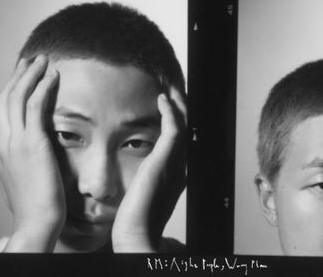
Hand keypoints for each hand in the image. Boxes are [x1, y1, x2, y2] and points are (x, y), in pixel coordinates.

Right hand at [0, 56, 65, 251]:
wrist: (36, 222)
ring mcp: (15, 142)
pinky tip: (53, 76)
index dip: (13, 89)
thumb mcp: (25, 176)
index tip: (24, 75)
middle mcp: (4, 143)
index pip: (4, 111)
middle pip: (6, 98)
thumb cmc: (37, 204)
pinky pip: (36, 106)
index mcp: (1, 150)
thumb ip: (26, 158)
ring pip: (17, 97)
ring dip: (30, 74)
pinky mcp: (32, 143)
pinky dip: (43, 87)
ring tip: (43, 60)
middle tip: (31, 60)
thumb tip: (35, 149)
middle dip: (19, 75)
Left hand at [111, 88, 186, 251]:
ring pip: (184, 123)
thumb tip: (142, 180)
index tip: (170, 105)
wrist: (136, 235)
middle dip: (182, 107)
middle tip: (173, 89)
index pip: (181, 139)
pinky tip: (163, 99)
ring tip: (170, 88)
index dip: (178, 119)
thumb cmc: (135, 222)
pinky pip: (175, 127)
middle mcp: (180, 165)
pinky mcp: (166, 158)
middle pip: (187, 127)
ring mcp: (176, 161)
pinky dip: (171, 110)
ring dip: (178, 102)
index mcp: (176, 174)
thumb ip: (148, 185)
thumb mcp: (144, 197)